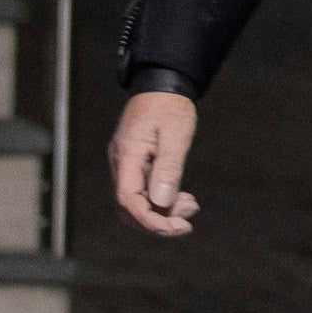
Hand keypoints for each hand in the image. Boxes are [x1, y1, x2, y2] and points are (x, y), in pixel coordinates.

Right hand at [111, 90, 200, 237]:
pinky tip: (184, 198)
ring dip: (162, 211)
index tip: (177, 227)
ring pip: (136, 202)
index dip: (150, 220)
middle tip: (187, 222)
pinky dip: (162, 199)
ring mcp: (126, 164)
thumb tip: (161, 202)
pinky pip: (143, 191)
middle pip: (128, 207)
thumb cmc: (170, 106)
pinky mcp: (135, 165)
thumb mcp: (176, 136)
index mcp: (126, 156)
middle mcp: (121, 163)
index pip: (128, 199)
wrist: (162, 84)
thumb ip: (168, 168)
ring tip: (191, 206)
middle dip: (157, 220)